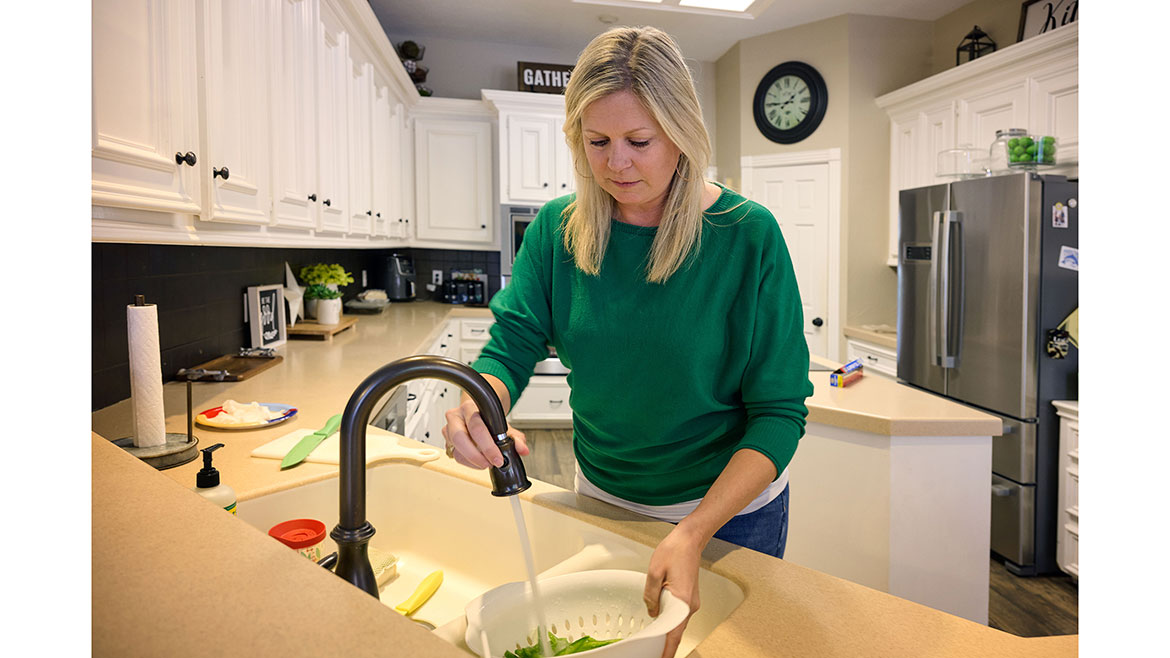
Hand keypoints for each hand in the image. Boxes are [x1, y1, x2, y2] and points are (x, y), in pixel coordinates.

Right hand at [442, 397, 527, 468]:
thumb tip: (522, 449)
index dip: (488, 446)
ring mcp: (448, 428)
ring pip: (456, 449)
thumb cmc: (489, 419)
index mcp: (470, 408)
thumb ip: (516, 437)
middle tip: (491, 464)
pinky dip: (468, 462)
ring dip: (473, 461)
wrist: (478, 414)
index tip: (498, 458)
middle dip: (477, 455)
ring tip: (486, 463)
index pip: (476, 427)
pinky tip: (478, 462)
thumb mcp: (504, 426)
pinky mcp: (447, 440)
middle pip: (460, 438)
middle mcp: (455, 416)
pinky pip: (455, 455)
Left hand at [643, 524, 703, 657]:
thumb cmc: (674, 551)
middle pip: (676, 630)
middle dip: (664, 642)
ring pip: (677, 622)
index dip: (667, 649)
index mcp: (682, 600)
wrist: (689, 539)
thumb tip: (652, 612)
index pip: (674, 633)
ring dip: (666, 630)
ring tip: (652, 638)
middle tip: (650, 650)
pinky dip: (669, 620)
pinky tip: (659, 620)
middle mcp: (691, 604)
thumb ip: (650, 595)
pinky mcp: (689, 597)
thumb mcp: (654, 572)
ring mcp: (691, 602)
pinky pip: (678, 614)